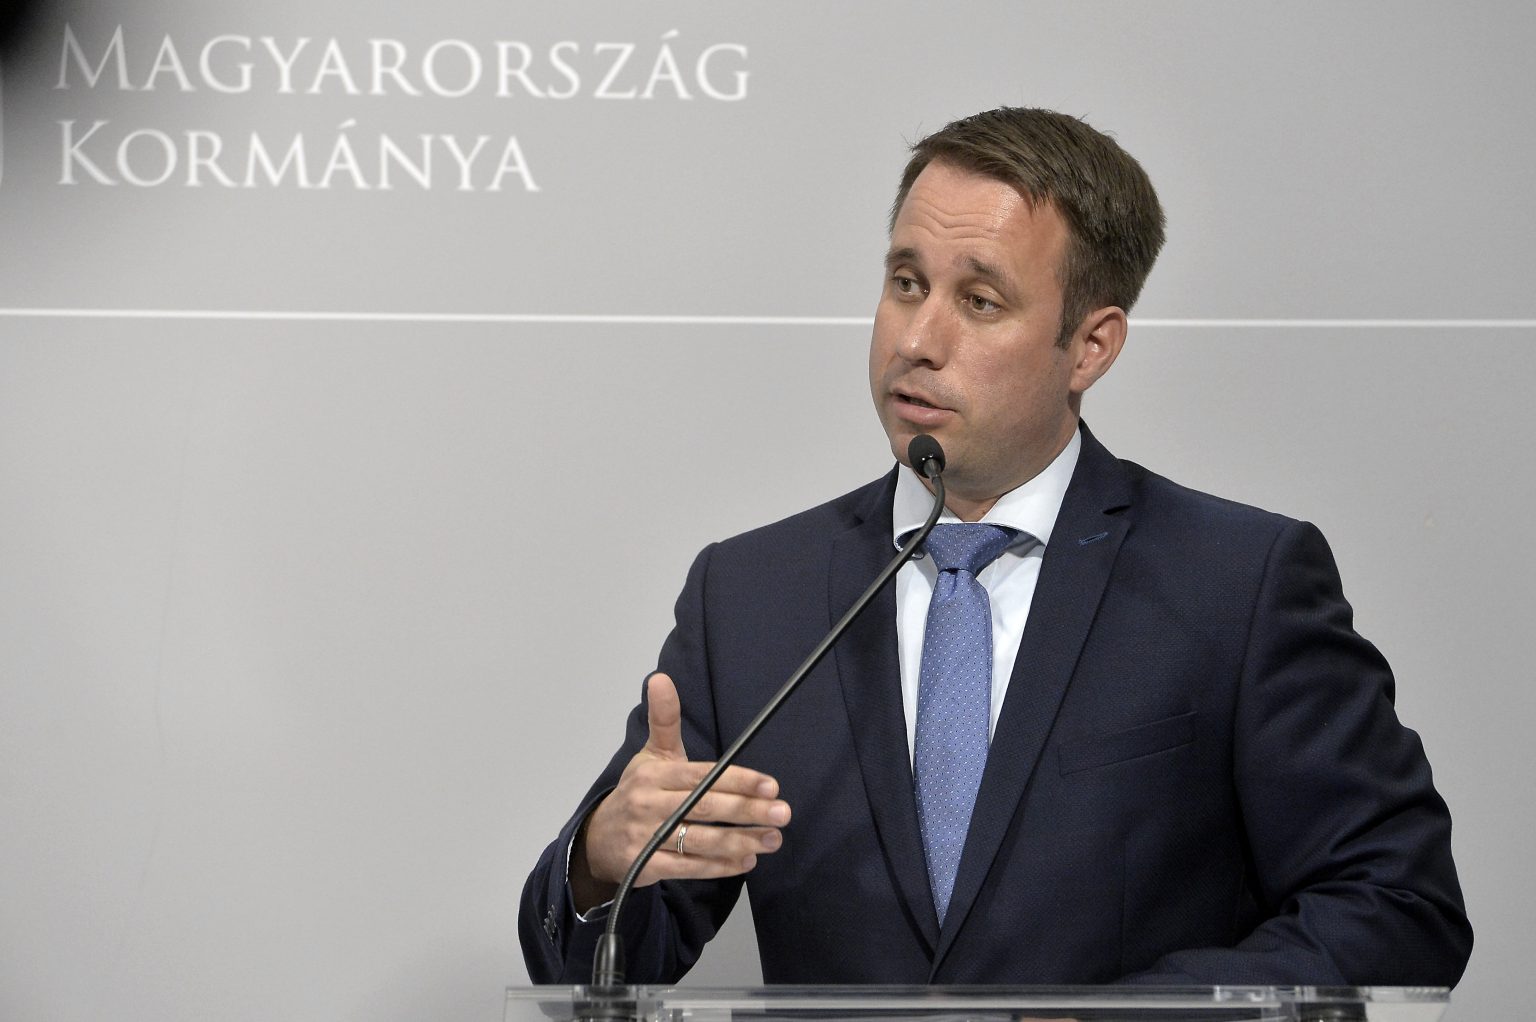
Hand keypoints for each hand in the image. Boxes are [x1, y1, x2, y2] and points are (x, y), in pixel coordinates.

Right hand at [570, 672, 790, 912]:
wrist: (598, 840)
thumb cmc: (638, 792)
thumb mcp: (650, 754)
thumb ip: (664, 719)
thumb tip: (661, 678)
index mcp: (654, 774)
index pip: (702, 776)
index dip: (738, 780)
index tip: (771, 785)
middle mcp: (649, 804)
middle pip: (705, 807)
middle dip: (747, 811)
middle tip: (782, 813)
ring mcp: (645, 837)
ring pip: (700, 840)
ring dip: (741, 842)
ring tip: (773, 839)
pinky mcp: (645, 866)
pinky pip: (689, 867)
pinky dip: (719, 866)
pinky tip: (747, 861)